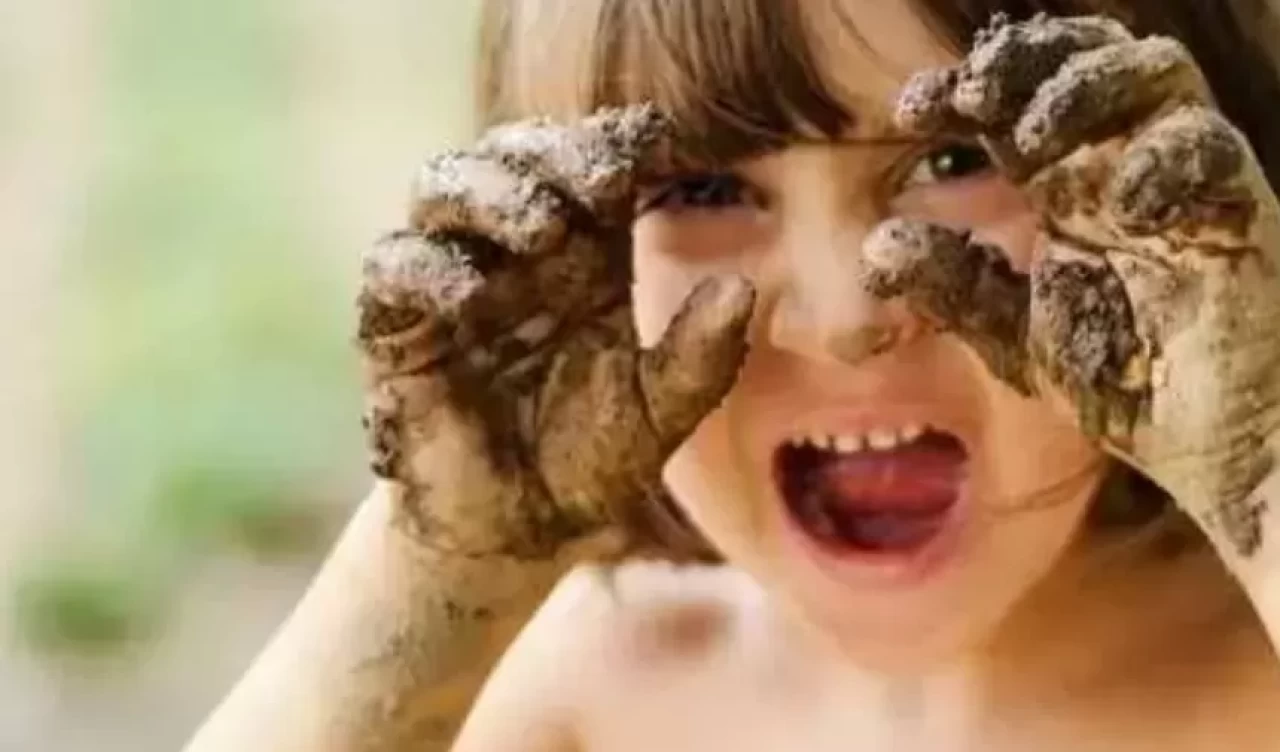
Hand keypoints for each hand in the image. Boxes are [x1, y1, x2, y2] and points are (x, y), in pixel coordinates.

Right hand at [358, 105, 753, 561]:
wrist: (519, 534)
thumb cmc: (592, 460)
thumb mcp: (661, 412)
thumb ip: (700, 357)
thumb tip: (741, 288)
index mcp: (584, 256)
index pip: (588, 167)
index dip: (613, 144)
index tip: (654, 149)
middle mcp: (516, 254)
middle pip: (513, 156)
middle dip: (550, 154)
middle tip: (598, 181)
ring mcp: (453, 282)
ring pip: (442, 188)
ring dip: (488, 192)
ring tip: (538, 229)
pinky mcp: (399, 328)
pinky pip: (393, 268)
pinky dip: (425, 267)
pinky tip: (469, 295)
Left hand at [861, 13, 1279, 561]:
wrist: (1207, 444)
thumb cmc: (1123, 380)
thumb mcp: (1014, 334)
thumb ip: (954, 286)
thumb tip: (877, 246)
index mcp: (1066, 188)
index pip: (1016, 106)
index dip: (964, 90)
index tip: (911, 109)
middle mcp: (1121, 168)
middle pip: (1088, 60)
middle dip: (1028, 61)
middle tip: (975, 94)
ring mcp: (1183, 183)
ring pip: (1156, 73)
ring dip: (1090, 87)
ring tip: (1036, 136)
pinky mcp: (1237, 211)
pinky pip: (1211, 148)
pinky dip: (1165, 158)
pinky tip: (1120, 202)